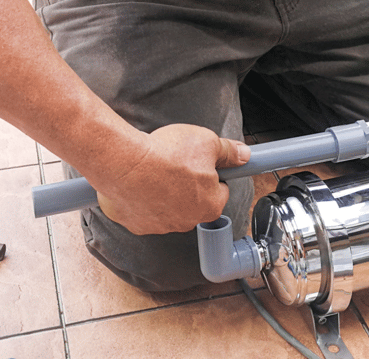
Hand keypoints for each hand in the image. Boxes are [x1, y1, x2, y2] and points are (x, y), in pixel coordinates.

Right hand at [94, 124, 250, 234]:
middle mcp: (188, 221)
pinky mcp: (138, 225)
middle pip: (194, 202)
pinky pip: (145, 212)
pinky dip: (143, 200)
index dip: (212, 173)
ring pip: (169, 208)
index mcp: (210, 204)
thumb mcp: (206, 142)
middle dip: (188, 186)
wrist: (125, 162)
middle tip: (176, 164)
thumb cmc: (165, 154)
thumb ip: (228, 151)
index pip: (220, 190)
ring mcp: (161, 226)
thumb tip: (243, 155)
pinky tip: (139, 182)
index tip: (202, 164)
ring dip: (165, 194)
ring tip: (155, 172)